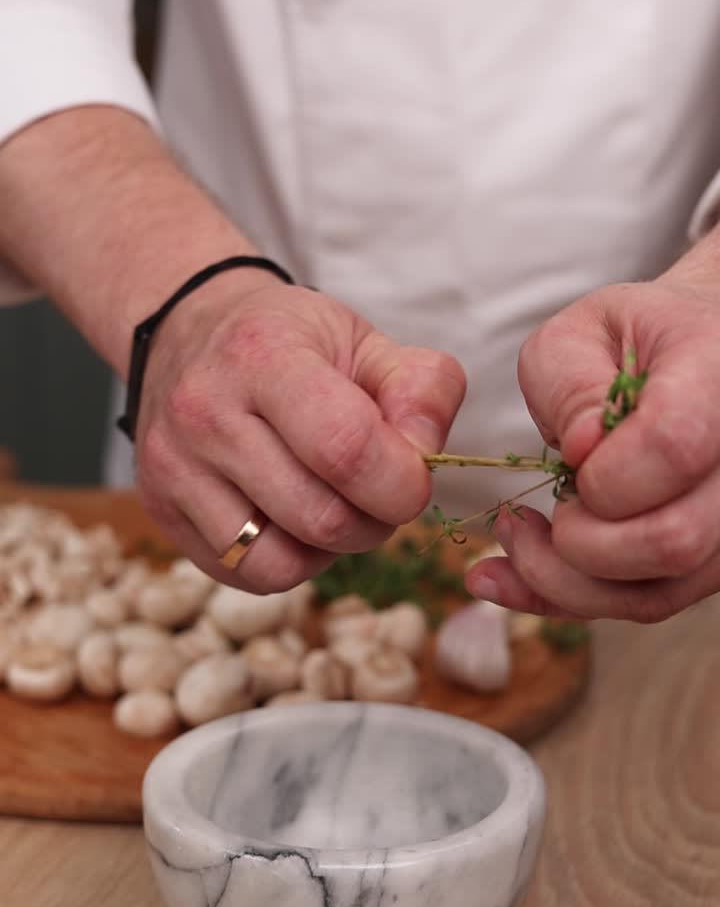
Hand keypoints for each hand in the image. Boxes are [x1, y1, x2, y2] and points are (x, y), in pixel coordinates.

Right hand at [135, 272, 465, 591]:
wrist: (187, 332)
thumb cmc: (289, 342)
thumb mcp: (366, 339)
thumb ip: (422, 388)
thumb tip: (425, 456)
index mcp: (263, 355)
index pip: (346, 449)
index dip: (401, 483)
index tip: (414, 478)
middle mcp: (204, 411)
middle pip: (320, 518)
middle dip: (374, 521)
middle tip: (378, 493)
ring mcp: (174, 466)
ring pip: (279, 562)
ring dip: (328, 550)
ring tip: (333, 505)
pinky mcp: (160, 509)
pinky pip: (245, 573)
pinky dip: (287, 561)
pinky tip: (291, 519)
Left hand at [465, 260, 719, 621]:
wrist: (692, 355)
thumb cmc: (632, 339)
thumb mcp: (580, 333)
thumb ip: (570, 385)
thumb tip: (583, 449)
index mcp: (716, 374)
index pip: (673, 447)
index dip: (604, 473)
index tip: (571, 457)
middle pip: (672, 540)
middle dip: (579, 540)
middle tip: (544, 503)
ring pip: (660, 591)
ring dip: (564, 579)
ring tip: (515, 534)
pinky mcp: (715, 559)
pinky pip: (649, 603)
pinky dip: (569, 597)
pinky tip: (507, 577)